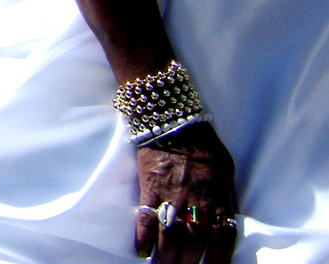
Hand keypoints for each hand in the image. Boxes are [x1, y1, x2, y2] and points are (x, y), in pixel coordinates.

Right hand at [135, 123, 238, 263]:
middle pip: (195, 244)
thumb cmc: (203, 145)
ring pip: (171, 237)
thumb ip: (228, 197)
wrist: (173, 121)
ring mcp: (171, 197)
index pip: (223, 238)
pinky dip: (143, 237)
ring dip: (166, 258)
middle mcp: (196, 202)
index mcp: (218, 198)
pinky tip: (142, 251)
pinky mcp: (149, 189)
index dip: (220, 259)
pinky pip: (146, 218)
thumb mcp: (227, 170)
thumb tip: (230, 219)